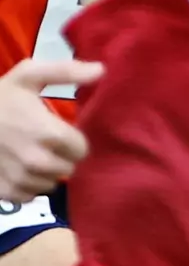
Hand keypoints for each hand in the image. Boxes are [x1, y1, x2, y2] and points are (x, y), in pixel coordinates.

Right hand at [0, 60, 97, 200]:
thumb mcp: (28, 75)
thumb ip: (66, 72)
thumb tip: (101, 70)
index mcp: (49, 134)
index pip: (82, 150)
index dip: (73, 142)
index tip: (59, 133)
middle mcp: (37, 161)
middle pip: (68, 168)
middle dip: (61, 157)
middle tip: (44, 144)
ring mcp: (19, 178)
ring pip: (50, 183)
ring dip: (45, 172)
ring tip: (29, 154)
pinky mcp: (4, 191)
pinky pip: (29, 195)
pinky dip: (26, 185)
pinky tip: (17, 168)